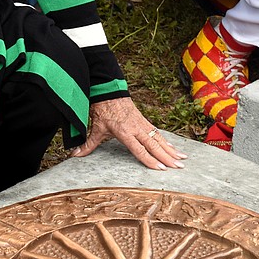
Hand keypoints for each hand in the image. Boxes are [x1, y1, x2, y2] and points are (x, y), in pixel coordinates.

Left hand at [71, 97, 186, 169]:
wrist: (109, 90)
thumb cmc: (102, 109)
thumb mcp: (95, 127)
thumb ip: (87, 144)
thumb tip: (74, 155)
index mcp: (124, 131)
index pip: (139, 149)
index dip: (150, 159)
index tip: (161, 168)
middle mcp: (135, 128)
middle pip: (154, 145)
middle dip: (167, 157)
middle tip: (179, 167)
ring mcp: (142, 124)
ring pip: (159, 139)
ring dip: (171, 150)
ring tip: (183, 160)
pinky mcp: (144, 121)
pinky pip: (157, 133)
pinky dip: (167, 141)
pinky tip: (174, 149)